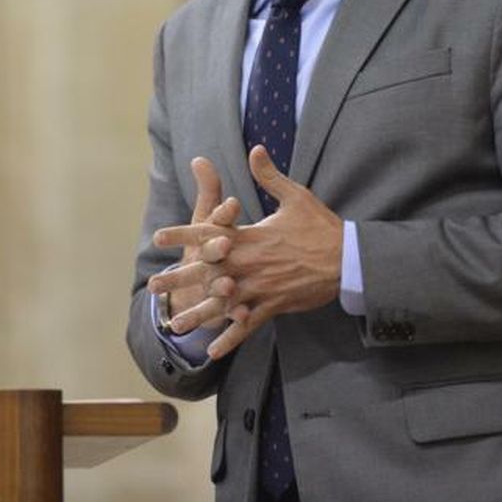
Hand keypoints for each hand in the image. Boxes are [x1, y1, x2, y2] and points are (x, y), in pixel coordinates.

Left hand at [151, 145, 342, 358]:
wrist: (348, 259)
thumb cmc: (321, 226)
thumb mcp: (296, 196)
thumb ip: (270, 176)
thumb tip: (255, 148)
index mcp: (250, 236)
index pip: (209, 233)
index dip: (183, 234)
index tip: (159, 236)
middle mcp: (249, 263)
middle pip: (207, 272)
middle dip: (180, 278)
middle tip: (154, 286)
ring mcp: (261, 287)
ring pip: (222, 304)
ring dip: (198, 314)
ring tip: (174, 325)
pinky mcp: (274, 305)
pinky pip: (248, 326)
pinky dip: (231, 338)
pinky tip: (212, 353)